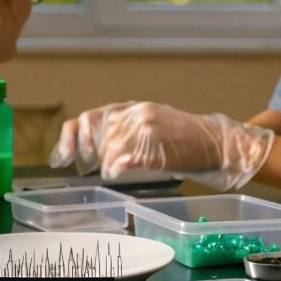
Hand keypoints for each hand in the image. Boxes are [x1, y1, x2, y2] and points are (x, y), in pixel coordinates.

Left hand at [52, 101, 273, 190]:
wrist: (217, 143)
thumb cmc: (184, 139)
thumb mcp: (152, 125)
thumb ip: (125, 130)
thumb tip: (95, 147)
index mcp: (135, 107)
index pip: (92, 117)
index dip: (72, 135)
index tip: (63, 155)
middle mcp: (139, 113)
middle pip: (99, 135)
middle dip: (92, 154)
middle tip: (94, 167)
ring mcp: (149, 129)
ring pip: (110, 148)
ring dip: (106, 165)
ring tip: (114, 172)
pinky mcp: (158, 148)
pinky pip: (128, 158)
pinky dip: (118, 166)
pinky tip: (117, 172)